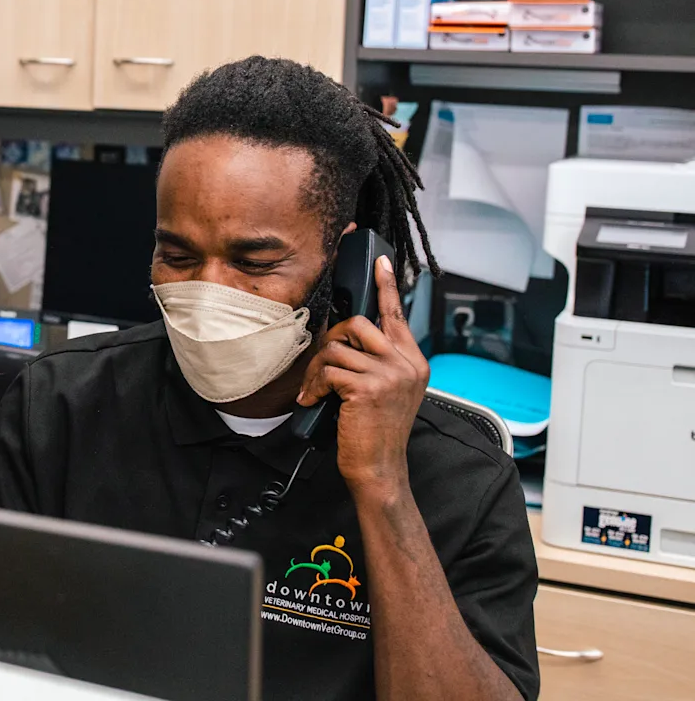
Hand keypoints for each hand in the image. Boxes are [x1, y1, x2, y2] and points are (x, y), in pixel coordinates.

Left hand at [297, 255, 428, 498]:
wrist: (380, 467)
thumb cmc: (376, 430)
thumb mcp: (386, 390)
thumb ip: (377, 361)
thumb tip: (347, 335)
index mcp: (412, 361)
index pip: (397, 314)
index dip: (387, 285)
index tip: (381, 260)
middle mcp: (406, 363)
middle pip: (357, 323)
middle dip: (330, 340)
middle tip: (322, 366)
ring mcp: (389, 374)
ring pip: (336, 347)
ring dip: (317, 369)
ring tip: (317, 390)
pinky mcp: (368, 388)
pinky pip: (329, 370)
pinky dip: (315, 386)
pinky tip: (314, 401)